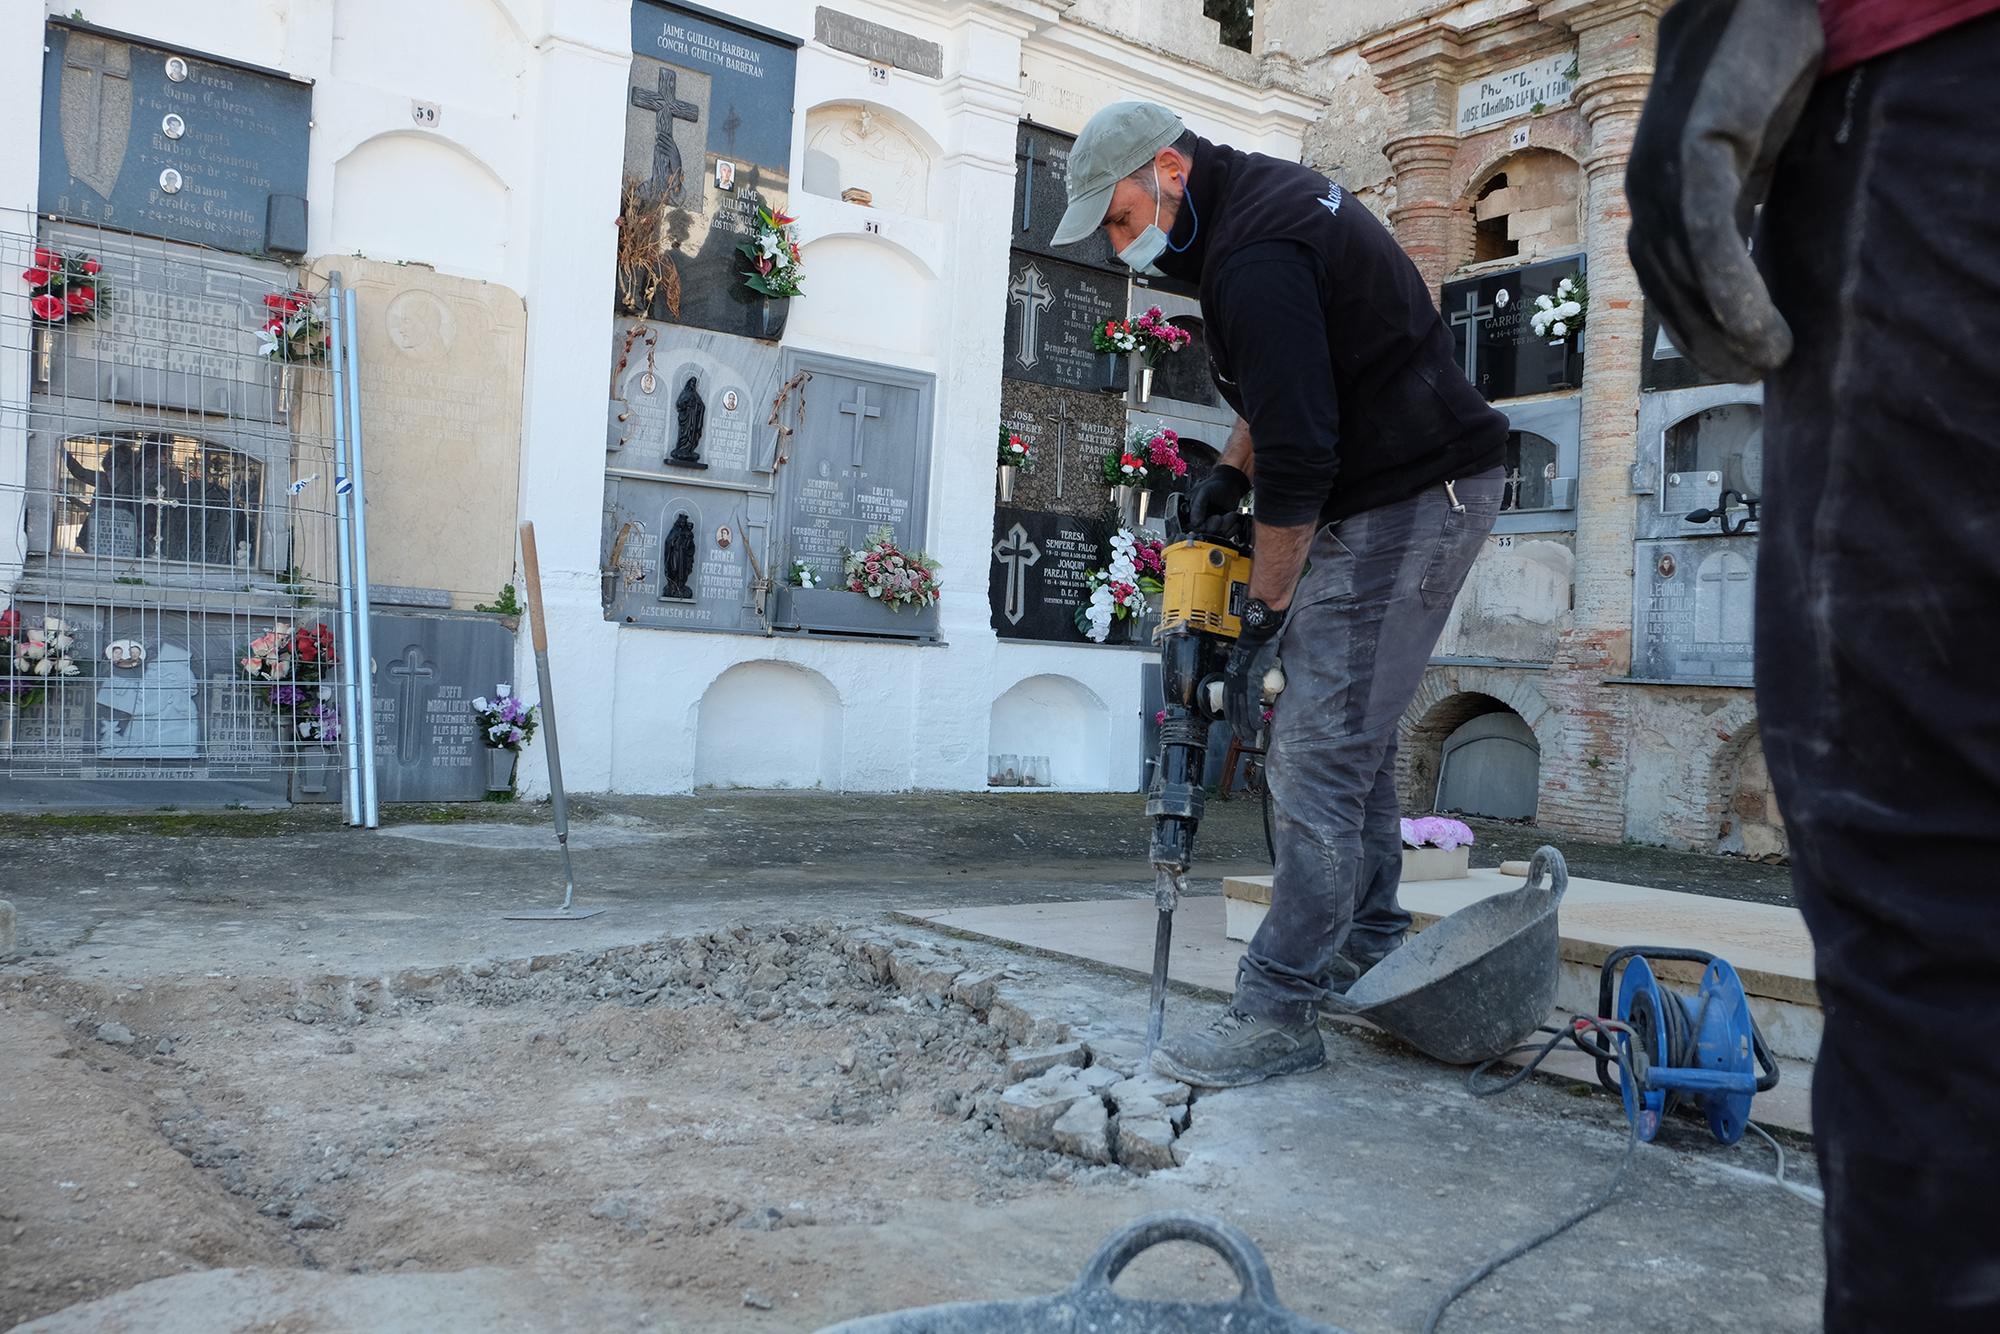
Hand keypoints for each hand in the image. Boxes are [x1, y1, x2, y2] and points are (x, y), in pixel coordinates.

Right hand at [1187, 463, 1249, 533]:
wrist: (1230, 484)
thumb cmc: (1215, 485)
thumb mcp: (1204, 492)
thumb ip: (1198, 506)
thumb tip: (1194, 523)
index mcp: (1190, 512)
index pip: (1193, 527)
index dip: (1204, 527)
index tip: (1215, 518)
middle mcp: (1199, 521)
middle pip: (1206, 533)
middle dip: (1216, 526)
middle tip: (1221, 517)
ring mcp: (1211, 525)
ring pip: (1217, 535)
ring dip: (1226, 527)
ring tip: (1231, 515)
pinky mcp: (1221, 528)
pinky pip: (1225, 536)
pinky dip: (1232, 530)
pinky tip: (1234, 520)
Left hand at [1225, 600, 1284, 747]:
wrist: (1260, 629)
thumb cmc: (1259, 640)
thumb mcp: (1251, 660)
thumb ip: (1252, 672)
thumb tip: (1259, 680)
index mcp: (1232, 673)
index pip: (1229, 698)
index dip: (1232, 713)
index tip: (1235, 724)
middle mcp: (1233, 677)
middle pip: (1233, 705)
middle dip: (1237, 723)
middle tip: (1242, 735)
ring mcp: (1241, 678)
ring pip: (1241, 707)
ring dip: (1245, 723)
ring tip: (1249, 734)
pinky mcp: (1251, 678)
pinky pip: (1251, 701)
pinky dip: (1253, 714)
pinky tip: (1256, 724)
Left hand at [1625, 0, 1823, 381]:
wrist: (1746, 1)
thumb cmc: (1748, 76)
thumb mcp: (1739, 158)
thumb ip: (1734, 205)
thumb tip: (1744, 264)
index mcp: (1652, 201)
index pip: (1665, 285)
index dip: (1696, 331)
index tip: (1732, 365)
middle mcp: (1645, 195)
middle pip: (1670, 291)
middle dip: (1710, 342)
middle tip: (1757, 375)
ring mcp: (1663, 176)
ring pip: (1688, 274)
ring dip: (1728, 327)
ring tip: (1770, 359)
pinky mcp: (1693, 154)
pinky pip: (1708, 237)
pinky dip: (1730, 286)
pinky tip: (1755, 324)